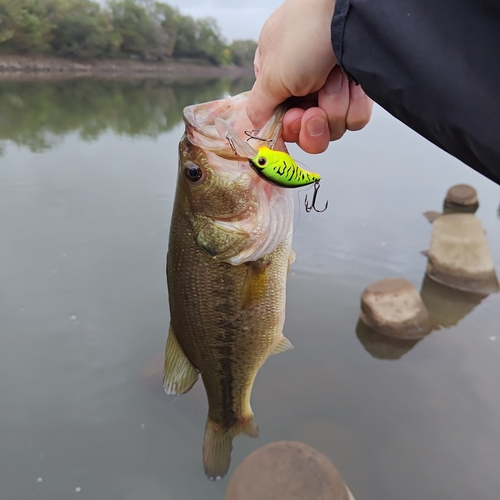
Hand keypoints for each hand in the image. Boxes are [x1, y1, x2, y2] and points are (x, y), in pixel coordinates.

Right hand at [247, 0, 372, 153]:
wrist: (348, 10)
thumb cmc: (304, 32)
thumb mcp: (270, 75)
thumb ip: (258, 107)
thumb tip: (256, 126)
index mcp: (276, 84)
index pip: (281, 126)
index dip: (290, 129)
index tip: (295, 119)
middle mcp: (302, 89)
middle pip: (308, 133)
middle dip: (313, 124)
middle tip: (315, 109)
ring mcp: (331, 90)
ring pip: (333, 128)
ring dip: (334, 106)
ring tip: (334, 78)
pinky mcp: (357, 92)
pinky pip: (355, 118)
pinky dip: (355, 103)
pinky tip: (351, 82)